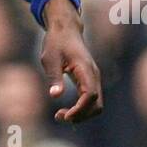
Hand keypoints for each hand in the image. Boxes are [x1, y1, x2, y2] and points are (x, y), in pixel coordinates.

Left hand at [40, 0, 103, 123]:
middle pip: (97, 104)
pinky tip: (66, 111)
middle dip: (81, 115)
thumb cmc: (56, 43)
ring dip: (81, 114)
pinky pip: (91, 100)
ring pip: (96, 104)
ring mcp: (93, 78)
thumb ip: (54, 76)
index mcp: (85, 69)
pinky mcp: (89, 81)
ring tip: (60, 115)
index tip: (65, 116)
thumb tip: (55, 95)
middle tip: (59, 116)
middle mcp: (93, 75)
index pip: (90, 95)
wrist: (65, 30)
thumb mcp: (49, 58)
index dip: (80, 109)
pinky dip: (81, 109)